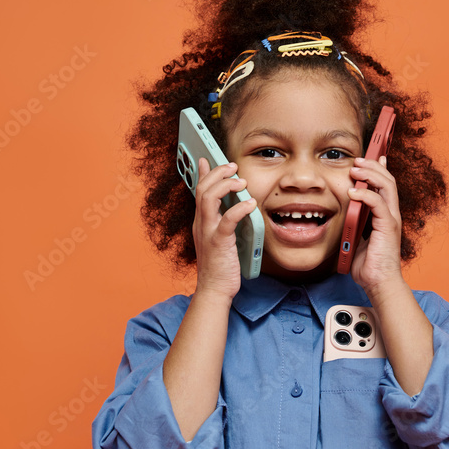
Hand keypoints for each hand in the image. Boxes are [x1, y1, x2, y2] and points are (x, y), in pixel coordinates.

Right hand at [191, 158, 255, 300]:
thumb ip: (222, 221)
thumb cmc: (221, 266)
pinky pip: (227, 220)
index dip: (202, 172)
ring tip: (240, 181)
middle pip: (202, 189)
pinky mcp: (219, 243)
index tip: (207, 157)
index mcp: (201, 222)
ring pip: (208, 198)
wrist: (214, 291)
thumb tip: (233, 206)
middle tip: (232, 166)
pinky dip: (239, 209)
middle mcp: (201, 224)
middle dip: (217, 172)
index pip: (198, 190)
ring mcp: (208, 233)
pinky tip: (250, 204)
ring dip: (225, 185)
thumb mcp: (219, 239)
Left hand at [347, 155, 404, 295]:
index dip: (379, 169)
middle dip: (373, 166)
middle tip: (358, 160)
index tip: (370, 157)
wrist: (378, 283)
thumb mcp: (356, 237)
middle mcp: (391, 214)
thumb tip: (343, 212)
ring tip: (356, 168)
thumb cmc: (367, 265)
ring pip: (387, 186)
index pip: (385, 186)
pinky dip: (365, 195)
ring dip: (371, 174)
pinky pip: (378, 204)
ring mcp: (391, 219)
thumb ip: (354, 222)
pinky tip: (352, 192)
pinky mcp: (388, 227)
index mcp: (385, 215)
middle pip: (388, 180)